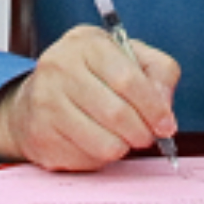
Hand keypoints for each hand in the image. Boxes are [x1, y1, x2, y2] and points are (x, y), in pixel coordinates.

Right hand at [0, 24, 181, 171]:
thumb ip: (159, 72)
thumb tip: (164, 107)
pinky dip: (99, 157)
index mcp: (86, 43)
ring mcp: (45, 102)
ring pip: (104, 143)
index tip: (166, 124)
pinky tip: (94, 141)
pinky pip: (86, 160)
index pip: (127, 79)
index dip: (153, 107)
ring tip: (121, 138)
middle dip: (142, 132)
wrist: (37, 95)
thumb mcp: (128, 57)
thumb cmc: (92, 75)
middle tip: (147, 136)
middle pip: (117, 114)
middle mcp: (59, 68)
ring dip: (123, 147)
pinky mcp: (40, 136)